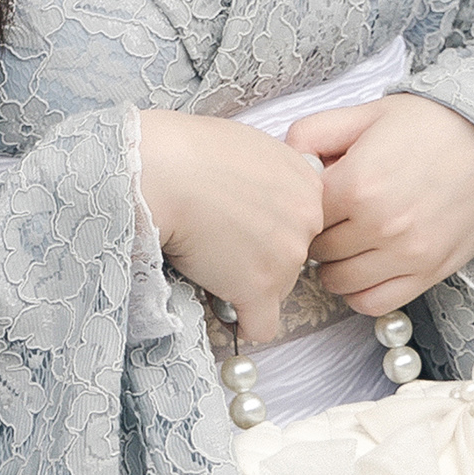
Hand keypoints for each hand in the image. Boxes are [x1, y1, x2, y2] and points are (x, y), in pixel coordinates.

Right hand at [138, 109, 327, 342]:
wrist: (165, 172)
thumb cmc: (191, 150)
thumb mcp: (251, 148)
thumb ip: (270, 177)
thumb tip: (261, 196)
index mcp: (308, 184)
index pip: (303, 221)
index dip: (271, 226)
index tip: (245, 225)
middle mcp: (308, 221)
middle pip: (295, 256)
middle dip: (263, 255)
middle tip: (223, 242)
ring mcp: (287, 258)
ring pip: (277, 288)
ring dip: (247, 283)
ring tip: (209, 260)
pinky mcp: (259, 290)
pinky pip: (262, 325)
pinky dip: (243, 322)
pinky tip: (225, 309)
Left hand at [284, 93, 473, 318]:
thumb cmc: (433, 124)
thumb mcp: (368, 113)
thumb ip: (315, 132)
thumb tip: (286, 160)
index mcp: (356, 184)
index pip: (302, 213)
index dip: (304, 204)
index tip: (318, 196)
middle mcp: (379, 225)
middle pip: (317, 250)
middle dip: (317, 234)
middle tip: (333, 219)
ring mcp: (406, 254)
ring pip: (339, 282)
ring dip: (334, 266)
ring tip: (347, 243)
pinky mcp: (430, 272)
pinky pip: (375, 303)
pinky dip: (360, 292)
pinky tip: (365, 268)